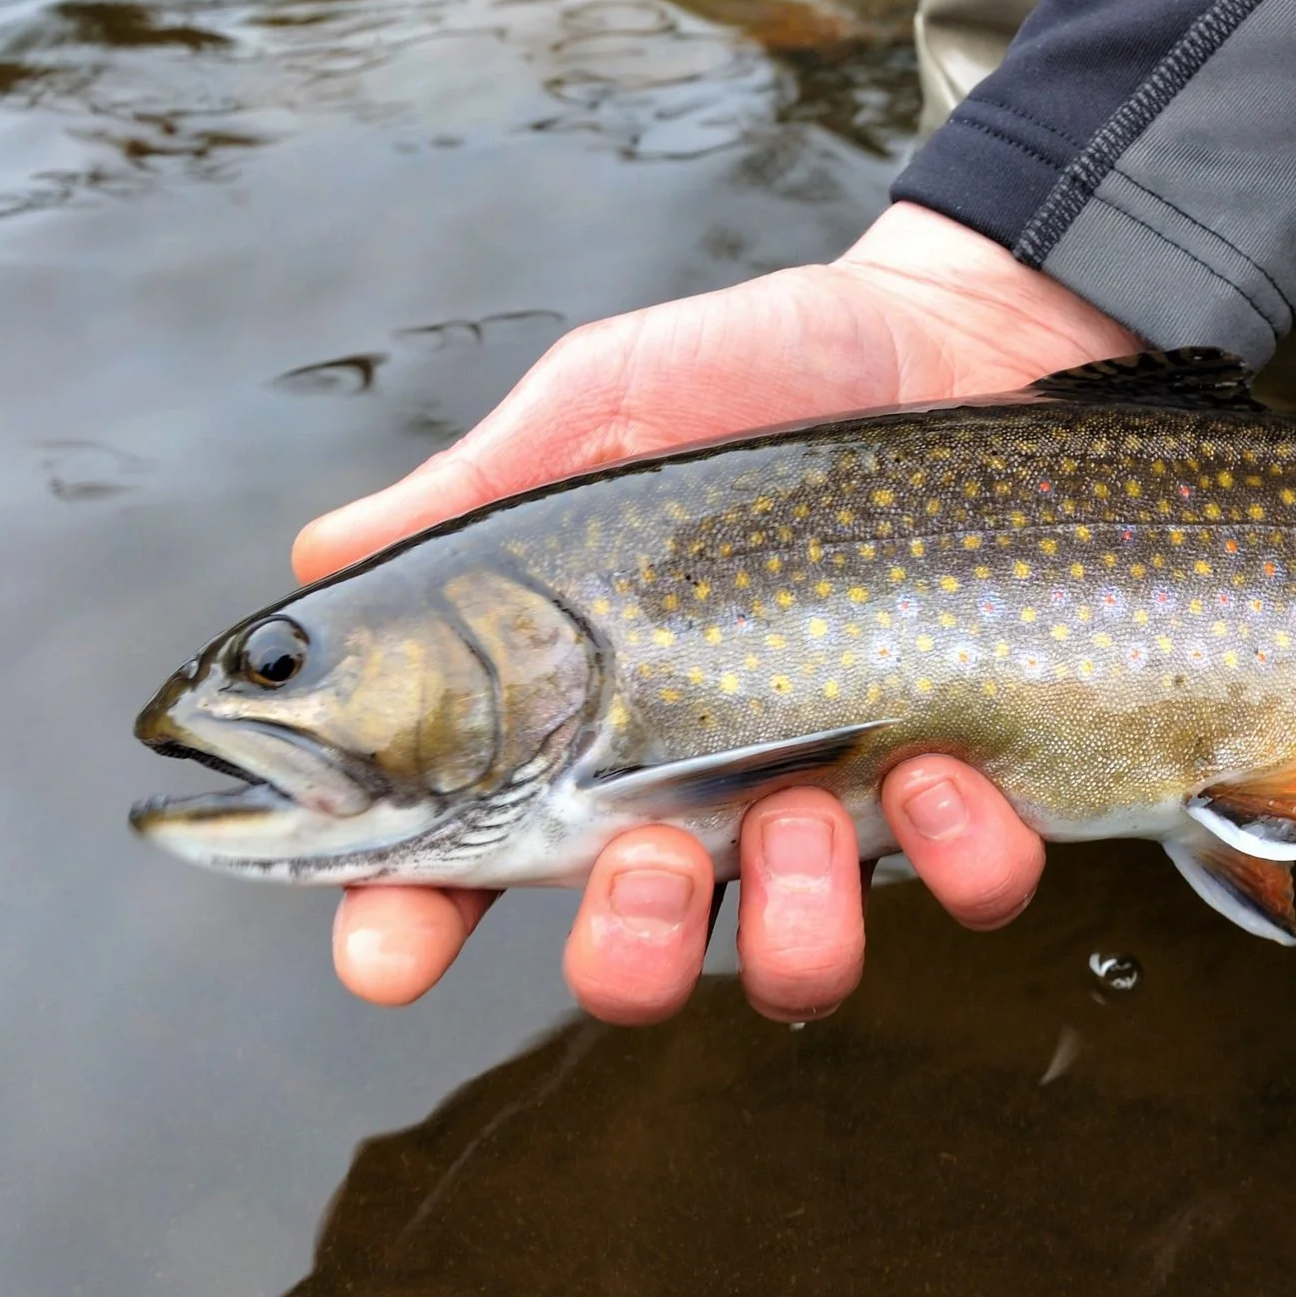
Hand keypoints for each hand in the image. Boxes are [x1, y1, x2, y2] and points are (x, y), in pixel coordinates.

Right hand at [296, 204, 1134, 1022]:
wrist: (958, 333)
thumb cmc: (760, 372)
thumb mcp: (602, 410)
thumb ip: (473, 494)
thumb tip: (321, 555)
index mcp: (575, 730)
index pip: (457, 867)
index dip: (405, 931)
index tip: (388, 954)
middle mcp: (698, 795)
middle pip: (632, 963)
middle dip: (631, 947)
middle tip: (646, 854)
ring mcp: (840, 805)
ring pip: (798, 964)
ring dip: (794, 913)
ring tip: (806, 800)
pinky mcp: (974, 788)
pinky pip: (972, 888)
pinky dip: (958, 852)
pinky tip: (940, 761)